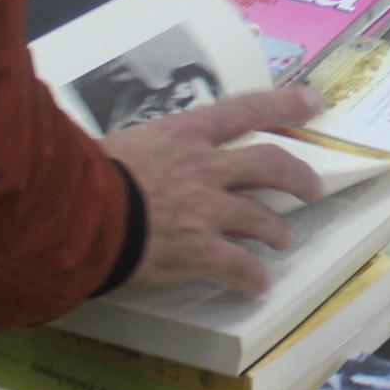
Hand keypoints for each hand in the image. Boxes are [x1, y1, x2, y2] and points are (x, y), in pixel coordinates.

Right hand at [100, 88, 327, 296]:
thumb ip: (147, 149)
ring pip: (261, 217)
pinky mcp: (200, 250)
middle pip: (270, 165)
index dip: (283, 105)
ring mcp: (207, 209)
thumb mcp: (121, 144)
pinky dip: (251, 277)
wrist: (77, 213)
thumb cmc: (84, 174)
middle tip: (313, 189)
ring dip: (276, 230)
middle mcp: (206, 167)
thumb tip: (138, 153)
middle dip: (298, 177)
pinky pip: (239, 266)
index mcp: (185, 133)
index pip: (245, 110)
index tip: (312, 102)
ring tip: (282, 240)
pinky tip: (256, 286)